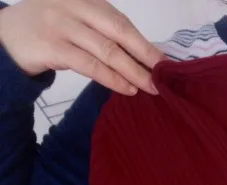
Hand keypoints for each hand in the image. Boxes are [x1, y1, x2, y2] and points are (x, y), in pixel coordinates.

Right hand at [0, 0, 163, 93]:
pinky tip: (127, 89)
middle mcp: (74, 6)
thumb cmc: (47, 30)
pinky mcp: (52, 46)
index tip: (165, 61)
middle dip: (145, 54)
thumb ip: (101, 32)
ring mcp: (61, 25)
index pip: (121, 21)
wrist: (5, 36)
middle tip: (164, 75)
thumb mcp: (75, 21)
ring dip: (132, 71)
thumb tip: (141, 56)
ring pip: (107, 50)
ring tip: (150, 87)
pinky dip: (112, 78)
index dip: (144, 42)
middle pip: (118, 31)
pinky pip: (90, 65)